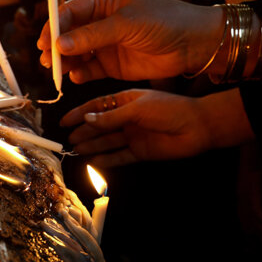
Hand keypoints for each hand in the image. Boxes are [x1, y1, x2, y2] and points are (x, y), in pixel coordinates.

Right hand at [36, 0, 222, 82]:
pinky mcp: (113, 65)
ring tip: (60, 71)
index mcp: (103, 2)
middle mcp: (101, 22)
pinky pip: (89, 70)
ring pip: (76, 54)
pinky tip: (78, 77)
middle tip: (47, 61)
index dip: (53, 26)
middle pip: (68, 34)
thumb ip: (92, 35)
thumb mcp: (126, 24)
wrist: (194, 44)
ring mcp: (106, 44)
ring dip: (65, 62)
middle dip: (55, 47)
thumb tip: (59, 44)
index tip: (44, 42)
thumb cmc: (164, 21)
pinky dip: (80, 74)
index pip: (69, 12)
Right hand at [61, 88, 253, 166]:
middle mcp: (127, 117)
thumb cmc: (168, 109)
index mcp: (126, 100)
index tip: (64, 120)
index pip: (97, 106)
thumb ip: (111, 117)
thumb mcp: (137, 108)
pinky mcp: (141, 151)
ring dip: (92, 145)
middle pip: (100, 125)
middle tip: (67, 139)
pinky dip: (107, 159)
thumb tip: (86, 120)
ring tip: (75, 150)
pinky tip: (94, 161)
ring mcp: (134, 135)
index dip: (80, 113)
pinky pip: (120, 155)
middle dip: (84, 131)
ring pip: (107, 141)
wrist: (198, 127)